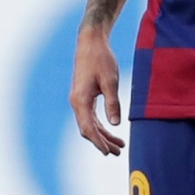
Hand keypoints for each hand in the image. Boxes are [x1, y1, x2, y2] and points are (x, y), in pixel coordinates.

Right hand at [68, 25, 125, 155]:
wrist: (90, 42)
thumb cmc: (101, 59)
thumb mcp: (110, 80)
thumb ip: (112, 103)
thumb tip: (115, 125)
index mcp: (80, 100)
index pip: (88, 128)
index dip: (98, 142)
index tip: (108, 152)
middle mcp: (76, 102)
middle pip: (88, 129)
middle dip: (102, 142)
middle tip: (118, 152)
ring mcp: (79, 99)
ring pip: (89, 124)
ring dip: (103, 135)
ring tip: (118, 145)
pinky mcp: (84, 95)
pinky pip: (90, 116)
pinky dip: (100, 125)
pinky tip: (110, 130)